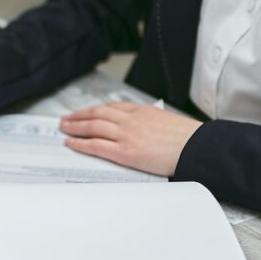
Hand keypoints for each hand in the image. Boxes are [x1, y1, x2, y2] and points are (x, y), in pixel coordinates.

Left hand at [59, 103, 201, 176]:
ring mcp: (126, 135)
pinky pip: (96, 145)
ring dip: (75, 127)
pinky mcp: (125, 152)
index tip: (85, 112)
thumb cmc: (187, 138)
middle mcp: (130, 120)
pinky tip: (71, 143)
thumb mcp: (166, 121)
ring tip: (64, 129)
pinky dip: (81, 144)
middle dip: (79, 116)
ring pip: (93, 127)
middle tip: (66, 119)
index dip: (94, 110)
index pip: (112, 107)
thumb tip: (144, 127)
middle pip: (97, 114)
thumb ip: (150, 121)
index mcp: (141, 111)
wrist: (196, 147)